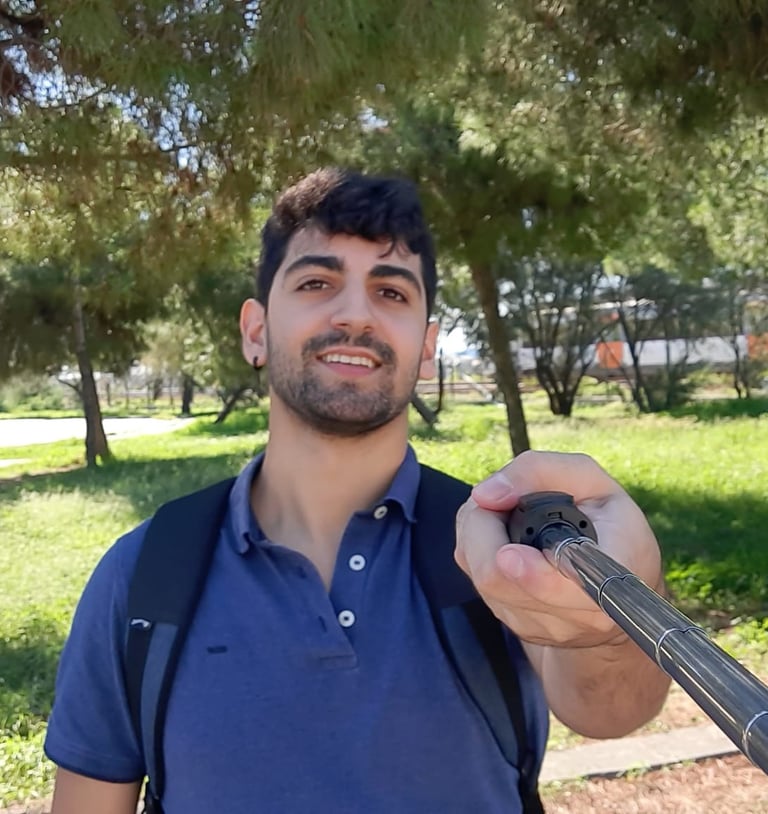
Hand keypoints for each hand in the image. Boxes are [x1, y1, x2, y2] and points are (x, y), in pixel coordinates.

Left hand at [455, 450, 662, 648]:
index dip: (533, 574)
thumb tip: (485, 495)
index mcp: (610, 574)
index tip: (509, 556)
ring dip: (480, 538)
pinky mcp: (520, 630)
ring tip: (507, 520)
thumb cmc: (607, 523)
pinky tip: (504, 542)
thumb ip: (538, 472)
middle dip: (486, 527)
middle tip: (503, 503)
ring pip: (481, 578)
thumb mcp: (587, 478)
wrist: (616, 586)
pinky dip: (481, 555)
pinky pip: (479, 585)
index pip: (564, 585)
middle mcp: (580, 615)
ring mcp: (547, 629)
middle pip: (497, 577)